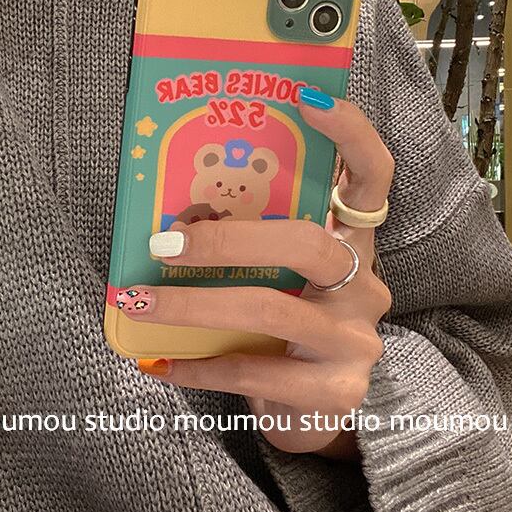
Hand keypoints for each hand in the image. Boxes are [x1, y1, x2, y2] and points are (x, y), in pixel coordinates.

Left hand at [118, 92, 392, 454]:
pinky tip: (160, 363)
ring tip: (138, 302)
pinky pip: (255, 371)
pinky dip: (198, 364)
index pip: (372, 176)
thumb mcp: (275, 275)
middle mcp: (363, 284)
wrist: (310, 411)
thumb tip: (170, 215)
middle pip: (305, 243)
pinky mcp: (335, 393)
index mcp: (350, 242)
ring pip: (270, 309)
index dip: (349, 134)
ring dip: (192, 305)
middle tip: (164, 243)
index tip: (305, 99)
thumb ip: (248, 241)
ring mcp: (355, 340)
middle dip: (225, 241)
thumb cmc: (282, 328)